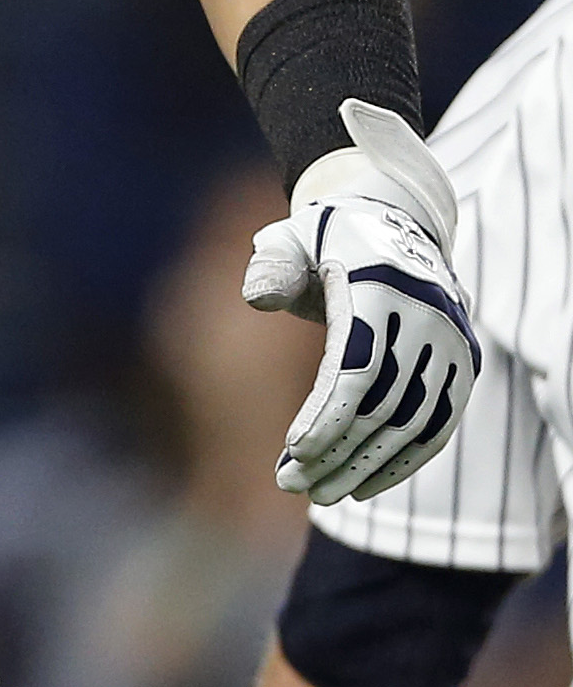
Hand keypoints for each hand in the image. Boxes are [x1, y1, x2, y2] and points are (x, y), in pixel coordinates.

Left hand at [242, 99, 480, 503]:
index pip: (358, 365)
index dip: (329, 414)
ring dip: (368, 466)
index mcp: (383, 284)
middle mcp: (429, 317)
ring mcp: (453, 345)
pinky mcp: (463, 368)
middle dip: (338, 451)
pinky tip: (363, 485)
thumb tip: (257, 298)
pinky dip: (403, 462)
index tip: (294, 451)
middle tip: (293, 485)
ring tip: (320, 493)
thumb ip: (272, 266)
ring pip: (415, 425)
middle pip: (384, 404)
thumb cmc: (325, 239)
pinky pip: (437, 427)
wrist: (390, 227)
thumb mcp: (291, 239)